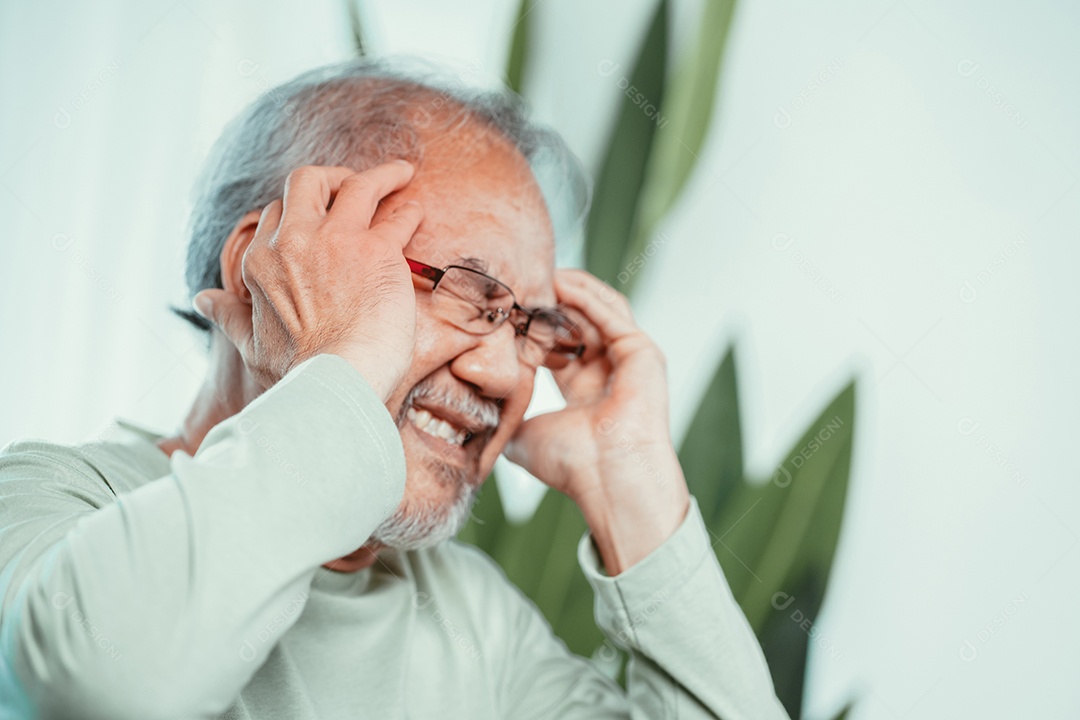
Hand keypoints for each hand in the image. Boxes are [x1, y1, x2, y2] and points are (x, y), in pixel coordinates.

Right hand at [193, 162, 422, 399]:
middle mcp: (294, 241)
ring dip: (382, 177)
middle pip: (309, 181)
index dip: (299, 212)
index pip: (278, 214)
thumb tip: (202, 300)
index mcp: (262, 262)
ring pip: (358, 186)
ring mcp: (337, 241)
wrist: (334, 383)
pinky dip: (409, 211)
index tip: (318, 220)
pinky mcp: (378, 251)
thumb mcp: (249, 344)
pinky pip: (398, 218)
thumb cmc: (294, 374)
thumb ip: (229, 316)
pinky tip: (416, 212)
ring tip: (401, 174)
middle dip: (332, 177)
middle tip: (354, 185)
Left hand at [504, 270, 689, 572]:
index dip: (533, 326)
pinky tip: (560, 283)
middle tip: (519, 282)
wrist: (609, 479)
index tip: (505, 311)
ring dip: (569, 291)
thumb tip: (476, 413)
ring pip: (599, 311)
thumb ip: (508, 417)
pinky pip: (613, 312)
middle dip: (550, 301)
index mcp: (585, 392)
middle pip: (579, 322)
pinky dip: (587, 296)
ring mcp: (629, 361)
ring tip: (539, 273)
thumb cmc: (573, 465)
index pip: (558, 345)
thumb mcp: (525, 435)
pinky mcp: (643, 352)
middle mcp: (609, 373)